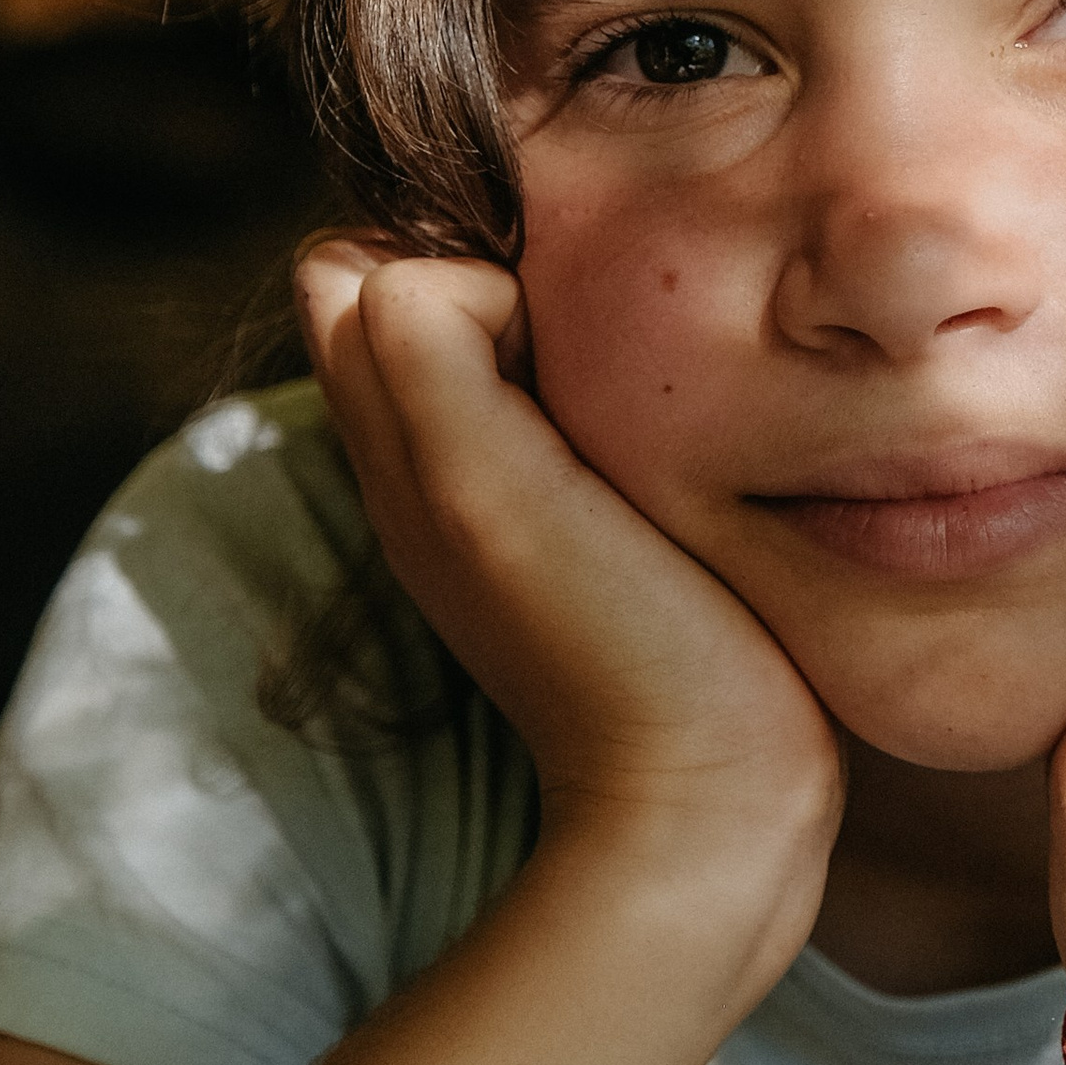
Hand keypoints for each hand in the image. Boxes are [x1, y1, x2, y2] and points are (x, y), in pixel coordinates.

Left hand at [297, 239, 842, 908]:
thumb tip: (447, 274)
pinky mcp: (577, 545)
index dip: (447, 252)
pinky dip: (594, 399)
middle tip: (592, 329)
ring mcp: (498, 510)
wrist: (710, 812)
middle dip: (491, 276)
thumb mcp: (487, 484)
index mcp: (395, 441)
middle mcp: (425, 469)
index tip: (547, 305)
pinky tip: (656, 446)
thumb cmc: (614, 648)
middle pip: (407, 300)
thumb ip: (427, 351)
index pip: (355, 268)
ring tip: (629, 385)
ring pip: (486, 354)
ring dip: (551, 337)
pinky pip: (554, 416)